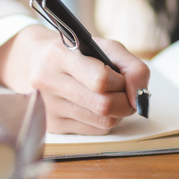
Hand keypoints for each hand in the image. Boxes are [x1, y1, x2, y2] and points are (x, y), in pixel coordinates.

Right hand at [0, 25, 150, 134]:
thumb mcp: (106, 48)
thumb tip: (141, 97)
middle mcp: (47, 81)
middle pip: (104, 106)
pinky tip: (95, 106)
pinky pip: (95, 131)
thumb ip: (132, 67)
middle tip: (126, 94)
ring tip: (110, 97)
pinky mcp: (52, 125)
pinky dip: (104, 120)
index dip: (121, 83)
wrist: (37, 62)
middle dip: (125, 102)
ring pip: (103, 122)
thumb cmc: (78, 53)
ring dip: (117, 112)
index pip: (101, 80)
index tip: (123, 79)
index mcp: (58, 56)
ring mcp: (47, 107)